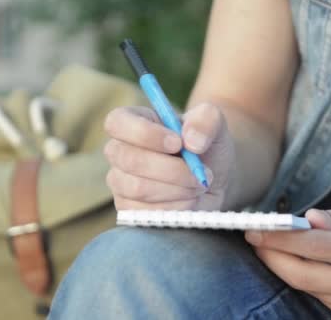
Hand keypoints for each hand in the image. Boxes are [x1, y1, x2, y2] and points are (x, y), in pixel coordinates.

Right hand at [103, 103, 234, 210]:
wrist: (211, 178)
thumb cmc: (206, 144)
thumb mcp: (213, 122)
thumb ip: (205, 120)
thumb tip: (192, 140)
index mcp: (132, 120)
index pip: (117, 123)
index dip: (144, 134)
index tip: (177, 142)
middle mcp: (119, 150)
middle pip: (129, 160)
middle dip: (171, 169)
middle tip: (198, 171)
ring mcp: (120, 181)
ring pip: (139, 188)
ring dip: (177, 189)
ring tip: (198, 184)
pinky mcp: (128, 208)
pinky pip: (145, 211)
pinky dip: (175, 207)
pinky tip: (189, 199)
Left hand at [245, 202, 330, 318]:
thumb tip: (305, 220)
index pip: (317, 246)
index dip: (281, 238)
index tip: (256, 227)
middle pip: (303, 275)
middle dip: (271, 256)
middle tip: (254, 237)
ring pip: (308, 288)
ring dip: (285, 267)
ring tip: (273, 246)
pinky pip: (320, 297)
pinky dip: (305, 278)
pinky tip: (301, 262)